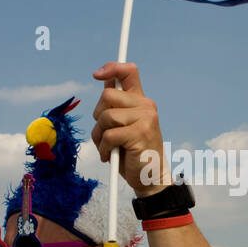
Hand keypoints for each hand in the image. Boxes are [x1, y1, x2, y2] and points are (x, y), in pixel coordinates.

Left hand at [90, 63, 166, 197]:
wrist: (150, 178)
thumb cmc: (133, 153)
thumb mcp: (123, 125)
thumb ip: (116, 104)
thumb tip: (104, 79)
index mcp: (141, 101)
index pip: (128, 71)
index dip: (111, 68)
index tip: (97, 75)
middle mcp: (146, 106)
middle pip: (107, 95)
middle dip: (98, 116)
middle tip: (104, 133)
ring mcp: (145, 118)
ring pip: (106, 116)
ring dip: (99, 136)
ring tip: (107, 148)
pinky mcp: (140, 133)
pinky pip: (109, 135)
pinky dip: (104, 148)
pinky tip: (110, 156)